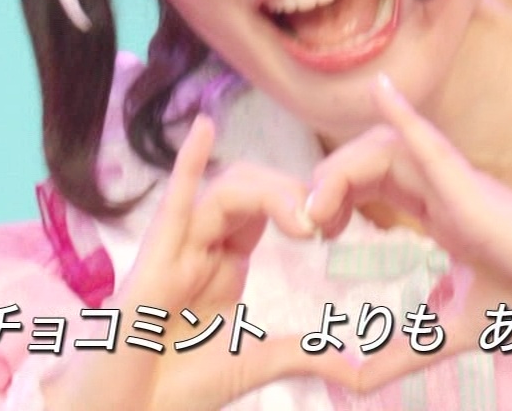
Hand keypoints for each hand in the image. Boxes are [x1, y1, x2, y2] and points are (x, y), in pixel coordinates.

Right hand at [43, 116, 361, 410]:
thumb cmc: (175, 387)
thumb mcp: (256, 363)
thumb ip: (304, 355)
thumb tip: (359, 369)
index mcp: (224, 262)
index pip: (266, 207)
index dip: (300, 202)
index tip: (334, 223)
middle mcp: (200, 246)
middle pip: (247, 190)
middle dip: (288, 192)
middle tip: (320, 219)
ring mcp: (175, 250)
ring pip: (222, 193)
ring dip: (265, 192)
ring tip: (298, 213)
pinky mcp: (152, 264)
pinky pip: (173, 205)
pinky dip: (188, 163)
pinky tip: (205, 127)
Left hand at [303, 76, 511, 392]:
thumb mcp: (447, 330)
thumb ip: (403, 350)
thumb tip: (355, 379)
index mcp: (441, 212)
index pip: (376, 183)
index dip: (339, 196)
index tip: (320, 233)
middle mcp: (444, 188)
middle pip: (371, 160)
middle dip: (330, 181)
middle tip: (307, 222)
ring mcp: (456, 183)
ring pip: (385, 148)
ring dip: (344, 167)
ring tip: (318, 199)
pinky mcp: (469, 188)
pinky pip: (431, 142)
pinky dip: (404, 114)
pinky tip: (382, 90)